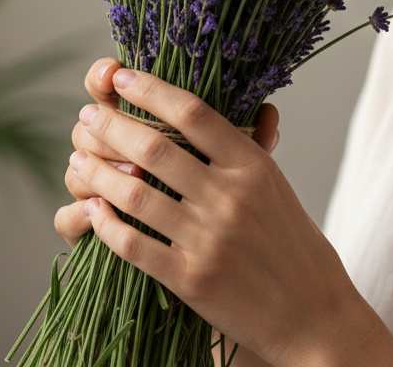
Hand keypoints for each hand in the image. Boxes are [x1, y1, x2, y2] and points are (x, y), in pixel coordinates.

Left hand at [64, 69, 392, 366]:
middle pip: (155, 149)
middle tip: (87, 117)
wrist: (312, 314)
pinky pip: (134, 245)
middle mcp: (230, 196)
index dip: (151, 90)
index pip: (193, 113)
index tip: (122, 77)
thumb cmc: (293, 244)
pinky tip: (92, 209)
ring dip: (98, 173)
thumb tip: (255, 103)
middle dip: (112, 126)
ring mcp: (209, 239)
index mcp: (253, 165)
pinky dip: (106, 224)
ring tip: (80, 161)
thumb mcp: (277, 185)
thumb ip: (254, 145)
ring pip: (135, 195)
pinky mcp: (191, 279)